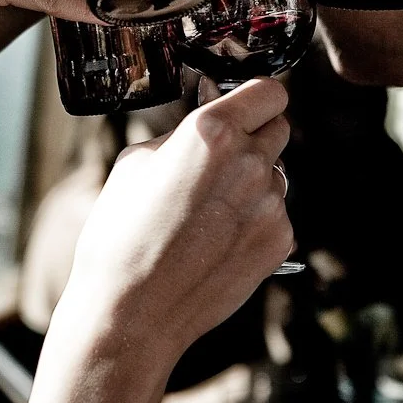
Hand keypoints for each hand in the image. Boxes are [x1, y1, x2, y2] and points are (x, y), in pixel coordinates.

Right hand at [69, 77, 293, 346]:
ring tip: (210, 210)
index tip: (246, 104)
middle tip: (222, 157)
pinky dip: (256, 219)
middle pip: (278, 128)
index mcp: (213, 132)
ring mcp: (270, 203)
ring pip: (277, 173)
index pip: (269, 90)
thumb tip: (207, 110)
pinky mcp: (280, 239)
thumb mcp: (136, 161)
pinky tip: (219, 238)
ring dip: (254, 180)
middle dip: (255, 135)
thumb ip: (183, 131)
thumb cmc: (122, 234)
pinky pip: (276, 212)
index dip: (257, 96)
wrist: (132, 312)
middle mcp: (250, 161)